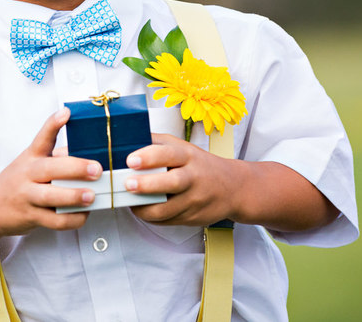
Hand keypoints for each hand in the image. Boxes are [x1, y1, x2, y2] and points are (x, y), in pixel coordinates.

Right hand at [0, 107, 102, 235]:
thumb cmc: (18, 182)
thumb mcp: (30, 164)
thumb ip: (56, 159)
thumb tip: (88, 156)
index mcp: (31, 156)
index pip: (42, 137)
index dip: (53, 124)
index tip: (66, 113)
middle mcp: (28, 174)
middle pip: (50, 168)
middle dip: (76, 168)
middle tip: (96, 169)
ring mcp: (27, 196)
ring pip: (50, 196)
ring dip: (73, 196)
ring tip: (91, 196)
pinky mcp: (29, 217)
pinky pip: (53, 220)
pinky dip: (71, 219)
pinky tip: (83, 215)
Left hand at [123, 132, 238, 225]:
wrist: (233, 187)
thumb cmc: (200, 165)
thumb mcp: (182, 147)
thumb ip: (157, 143)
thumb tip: (129, 140)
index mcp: (189, 156)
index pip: (169, 154)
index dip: (149, 157)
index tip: (131, 160)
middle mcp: (194, 177)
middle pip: (172, 182)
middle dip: (147, 184)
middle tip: (128, 184)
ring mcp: (195, 200)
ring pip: (167, 209)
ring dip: (144, 208)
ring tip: (130, 202)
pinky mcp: (193, 218)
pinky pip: (168, 221)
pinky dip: (152, 217)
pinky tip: (143, 209)